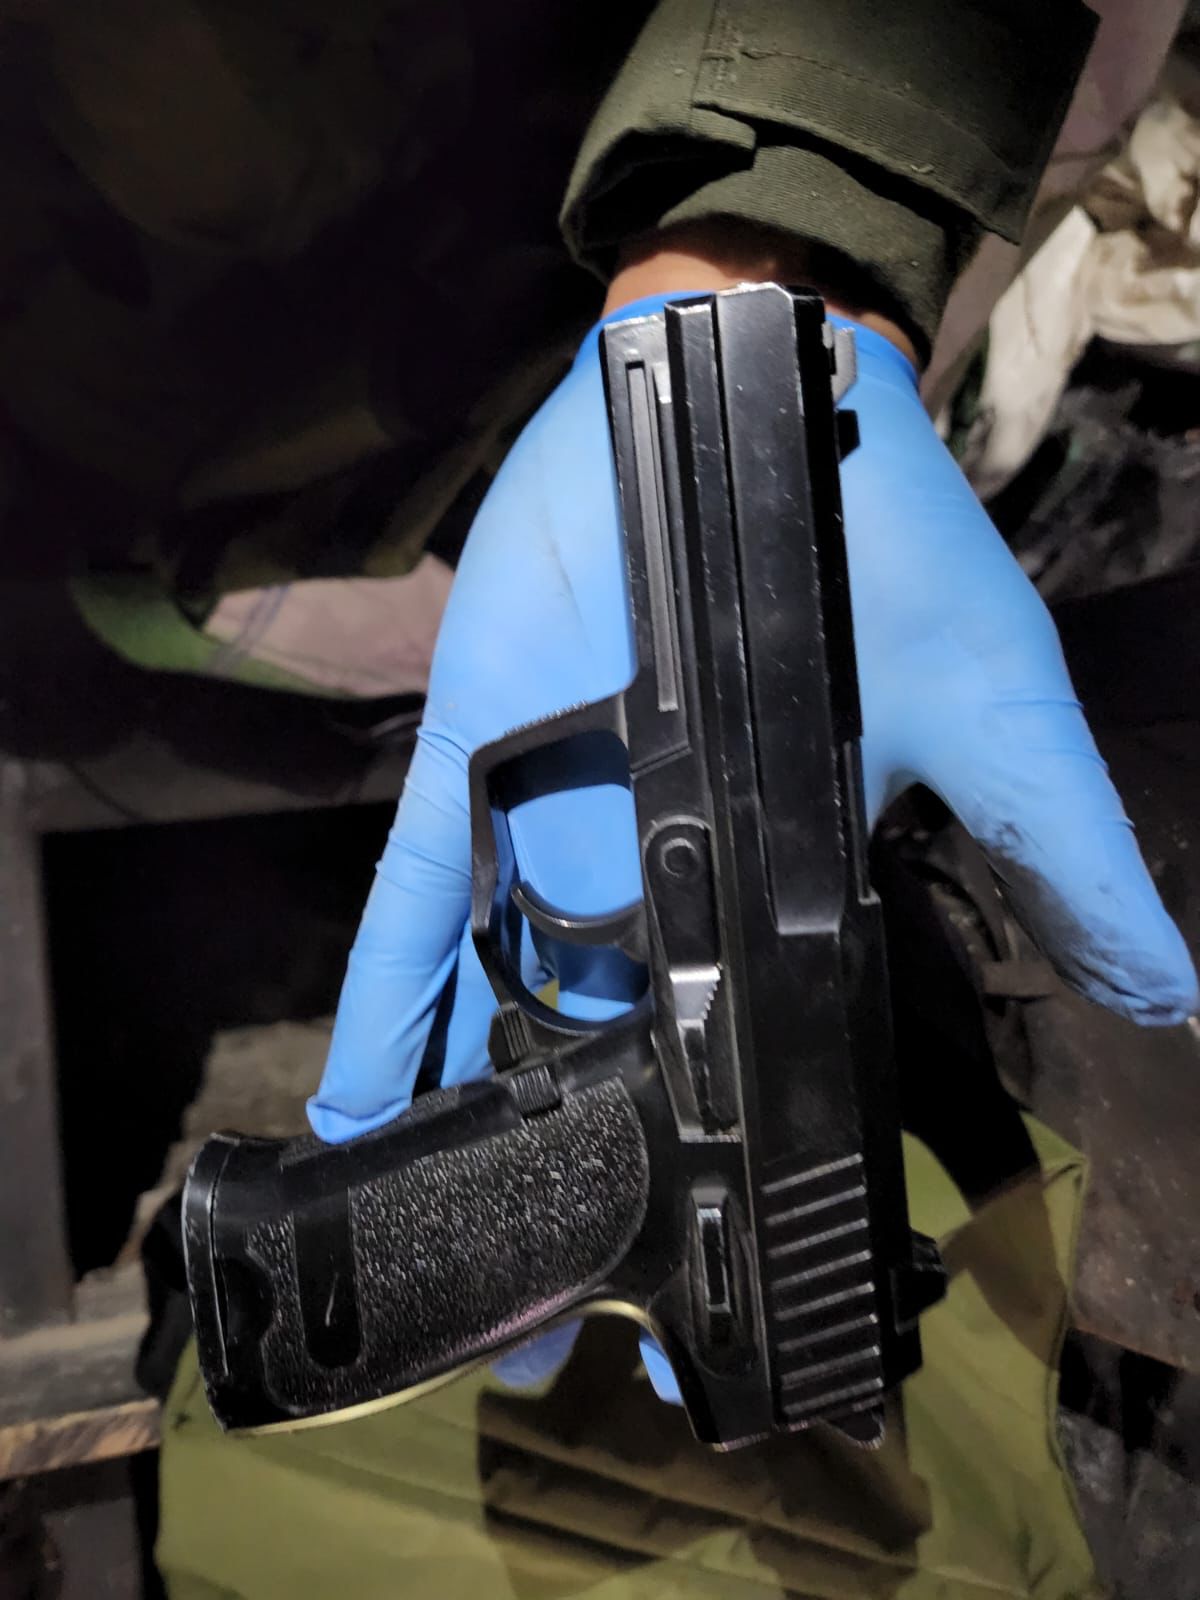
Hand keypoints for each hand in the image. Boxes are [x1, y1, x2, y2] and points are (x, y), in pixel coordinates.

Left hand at [312, 277, 1196, 1401]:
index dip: (720, 1174)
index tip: (700, 1298)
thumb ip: (1062, 860)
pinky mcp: (474, 771)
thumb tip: (1176, 993)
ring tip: (441, 1260)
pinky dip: (380, 997)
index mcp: (769, 897)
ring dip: (463, 1125)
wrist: (756, 405)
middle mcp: (657, 888)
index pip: (745, 1064)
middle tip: (544, 1334)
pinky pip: (412, 900)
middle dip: (572, 1184)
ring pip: (491, 1005)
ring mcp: (553, 832)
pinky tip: (355, 1103)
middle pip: (602, 1066)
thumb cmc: (884, 567)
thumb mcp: (994, 727)